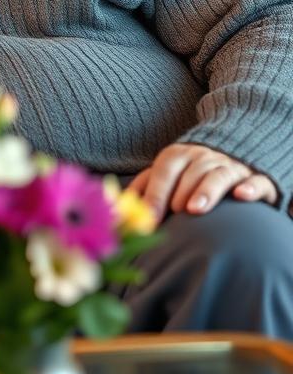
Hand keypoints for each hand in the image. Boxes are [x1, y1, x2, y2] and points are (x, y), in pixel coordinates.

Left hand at [127, 143, 277, 223]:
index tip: (149, 218)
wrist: (225, 163)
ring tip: (196, 209)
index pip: (164, 170)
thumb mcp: (162, 178)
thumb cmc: (185, 178)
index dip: (155, 193)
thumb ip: (142, 191)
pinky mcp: (255, 179)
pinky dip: (249, 187)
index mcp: (176, 156)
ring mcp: (229, 166)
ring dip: (207, 190)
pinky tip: (241, 196)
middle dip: (181, 190)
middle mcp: (203, 157)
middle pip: (191, 170)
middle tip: (176, 211)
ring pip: (218, 174)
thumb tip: (118, 209)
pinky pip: (255, 181)